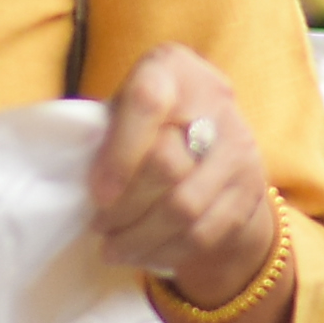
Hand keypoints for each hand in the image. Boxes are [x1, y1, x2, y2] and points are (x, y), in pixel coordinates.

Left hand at [92, 48, 280, 305]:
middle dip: (125, 207)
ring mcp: (238, 144)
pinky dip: (167, 251)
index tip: (97, 194)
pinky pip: (205, 232)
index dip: (119, 153)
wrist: (215, 135)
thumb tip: (72, 178)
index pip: (147, 101)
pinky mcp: (251, 186)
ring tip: (113, 248)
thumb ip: (104, 131)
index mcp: (172, 68)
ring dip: (141, 237)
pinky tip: (143, 254)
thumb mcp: (124, 107)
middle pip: (166, 164)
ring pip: (185, 207)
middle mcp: (214, 99)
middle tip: (99, 226)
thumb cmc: (147, 122)